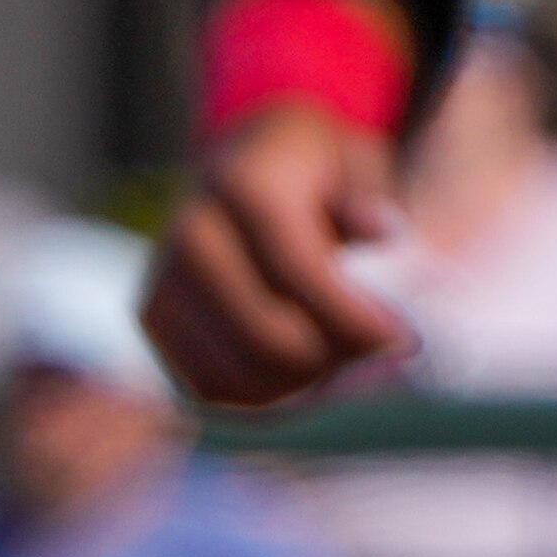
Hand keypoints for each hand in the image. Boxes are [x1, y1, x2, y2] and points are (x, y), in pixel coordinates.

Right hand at [142, 101, 411, 409]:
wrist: (236, 167)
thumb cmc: (313, 171)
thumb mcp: (354, 160)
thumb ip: (371, 196)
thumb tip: (385, 232)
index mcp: (243, 183)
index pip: (300, 274)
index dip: (355, 318)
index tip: (404, 338)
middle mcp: (191, 233)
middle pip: (268, 336)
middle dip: (332, 359)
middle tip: (374, 356)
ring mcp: (162, 280)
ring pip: (239, 374)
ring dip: (300, 385)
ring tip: (340, 362)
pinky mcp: (153, 322)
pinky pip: (211, 388)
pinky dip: (261, 397)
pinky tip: (299, 374)